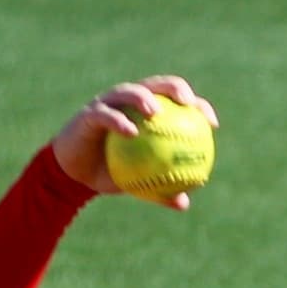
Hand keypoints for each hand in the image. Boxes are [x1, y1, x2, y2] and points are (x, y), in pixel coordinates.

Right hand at [52, 77, 212, 210]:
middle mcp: (129, 101)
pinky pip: (105, 115)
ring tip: (156, 112)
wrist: (75, 175)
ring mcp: (108, 104)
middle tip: (188, 103)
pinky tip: (131, 132)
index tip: (211, 123)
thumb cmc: (110, 174)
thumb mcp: (137, 185)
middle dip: (175, 88)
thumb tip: (183, 203)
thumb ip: (159, 190)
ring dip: (143, 98)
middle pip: (156, 84)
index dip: (197, 105)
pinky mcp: (89, 113)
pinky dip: (118, 121)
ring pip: (128, 92)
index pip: (176, 102)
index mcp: (146, 112)